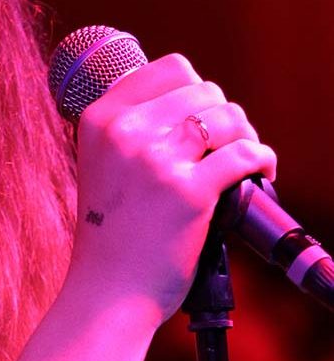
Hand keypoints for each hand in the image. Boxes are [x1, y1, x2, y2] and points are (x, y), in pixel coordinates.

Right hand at [67, 53, 276, 322]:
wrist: (106, 292)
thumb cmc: (110, 235)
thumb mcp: (101, 167)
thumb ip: (131, 130)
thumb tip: (194, 101)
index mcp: (99, 121)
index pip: (169, 69)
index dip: (195, 90)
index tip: (201, 118)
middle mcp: (124, 133)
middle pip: (204, 89)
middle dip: (223, 115)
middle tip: (225, 146)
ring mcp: (155, 160)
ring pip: (228, 116)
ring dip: (245, 135)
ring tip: (241, 160)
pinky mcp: (188, 191)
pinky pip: (245, 153)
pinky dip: (262, 160)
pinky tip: (260, 173)